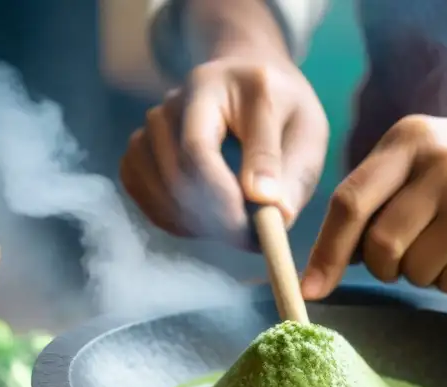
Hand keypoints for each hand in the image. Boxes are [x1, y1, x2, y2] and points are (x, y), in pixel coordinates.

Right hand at [120, 55, 327, 247]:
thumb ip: (293, 171)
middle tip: (252, 240)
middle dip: (214, 219)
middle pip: (174, 175)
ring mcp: (151, 126)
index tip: (255, 232)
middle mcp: (172, 102)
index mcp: (213, 86)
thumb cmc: (284, 111)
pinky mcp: (140, 151)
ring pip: (158, 189)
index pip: (197, 150)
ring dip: (197, 222)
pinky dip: (176, 219)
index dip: (222, 199)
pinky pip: (146, 196)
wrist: (249, 87)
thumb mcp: (306, 131)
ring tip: (238, 226)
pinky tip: (208, 219)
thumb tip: (276, 215)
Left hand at [301, 113, 446, 298]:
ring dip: (420, 273)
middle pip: (380, 245)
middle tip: (400, 259)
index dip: (325, 252)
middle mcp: (438, 167)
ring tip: (446, 244)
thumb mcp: (420, 154)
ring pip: (413, 271)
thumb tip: (326, 261)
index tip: (309, 289)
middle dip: (382, 266)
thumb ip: (374, 194)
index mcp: (407, 142)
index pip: (349, 202)